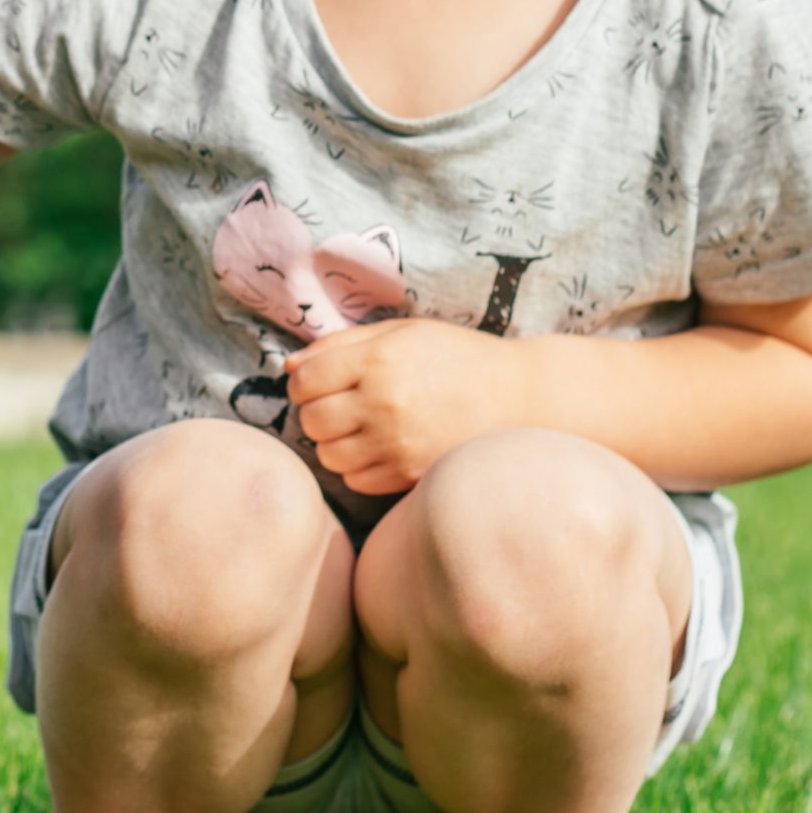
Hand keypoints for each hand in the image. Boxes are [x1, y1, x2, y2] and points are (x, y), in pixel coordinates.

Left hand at [284, 319, 529, 495]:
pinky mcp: (412, 474)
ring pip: (328, 455)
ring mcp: (398, 443)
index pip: (306, 379)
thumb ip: (342, 344)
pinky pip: (356, 480)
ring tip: (358, 426)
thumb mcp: (402, 332)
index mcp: (380, 359)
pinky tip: (377, 448)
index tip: (317, 381)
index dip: (302, 381)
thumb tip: (290, 365)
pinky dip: (357, 467)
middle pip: (311, 419)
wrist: (521, 397)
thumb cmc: (458, 357)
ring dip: (334, 441)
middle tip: (337, 404)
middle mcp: (385, 402)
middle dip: (314, 411)